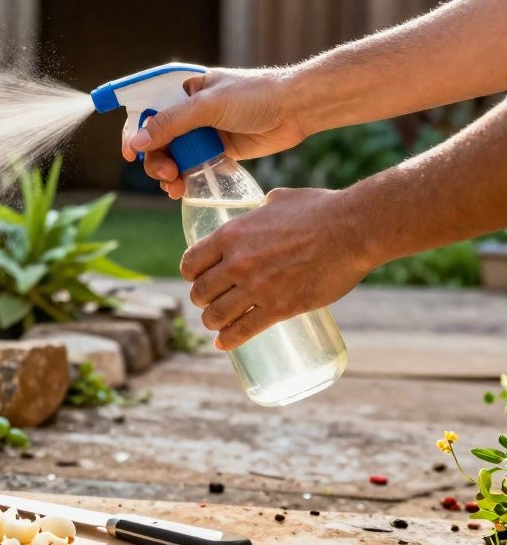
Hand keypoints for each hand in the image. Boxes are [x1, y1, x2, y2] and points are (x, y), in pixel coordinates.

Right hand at [122, 68, 310, 197]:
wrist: (296, 109)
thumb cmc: (255, 96)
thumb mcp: (208, 106)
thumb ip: (171, 123)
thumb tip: (138, 143)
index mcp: (183, 90)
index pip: (147, 110)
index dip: (134, 131)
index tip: (131, 154)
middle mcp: (189, 111)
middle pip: (156, 138)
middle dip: (155, 159)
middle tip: (166, 173)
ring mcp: (203, 132)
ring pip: (172, 156)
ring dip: (168, 173)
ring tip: (175, 186)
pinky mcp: (217, 151)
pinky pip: (191, 167)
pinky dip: (184, 179)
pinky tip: (183, 189)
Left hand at [180, 188, 373, 349]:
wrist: (353, 230)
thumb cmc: (320, 210)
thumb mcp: (279, 201)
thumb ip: (263, 207)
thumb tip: (264, 206)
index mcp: (231, 236)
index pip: (191, 262)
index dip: (192, 273)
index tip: (197, 277)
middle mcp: (237, 263)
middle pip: (200, 292)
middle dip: (202, 299)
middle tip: (210, 301)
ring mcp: (257, 288)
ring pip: (216, 315)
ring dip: (212, 321)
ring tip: (215, 323)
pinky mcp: (279, 308)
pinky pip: (244, 330)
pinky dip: (230, 340)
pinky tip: (224, 343)